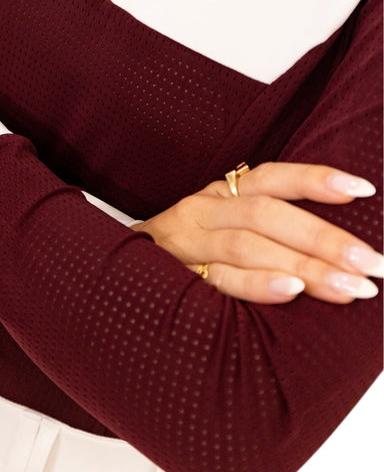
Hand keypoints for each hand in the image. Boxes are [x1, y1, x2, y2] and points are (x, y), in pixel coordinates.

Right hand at [132, 162, 381, 303]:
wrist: (113, 275)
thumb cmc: (186, 255)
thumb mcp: (220, 227)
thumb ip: (265, 228)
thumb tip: (337, 248)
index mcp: (219, 195)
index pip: (271, 178)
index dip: (314, 180)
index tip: (363, 189)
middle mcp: (202, 212)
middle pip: (267, 214)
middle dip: (325, 238)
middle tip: (373, 263)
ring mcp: (186, 246)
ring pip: (249, 245)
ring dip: (305, 266)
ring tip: (351, 287)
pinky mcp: (175, 280)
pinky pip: (220, 280)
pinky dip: (258, 284)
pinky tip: (292, 292)